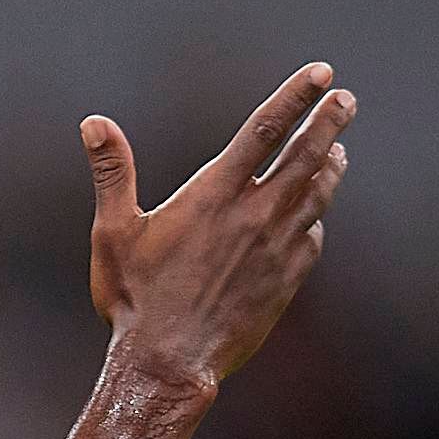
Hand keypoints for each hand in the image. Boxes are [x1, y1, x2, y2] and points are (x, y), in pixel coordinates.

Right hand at [81, 61, 358, 395]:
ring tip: (336, 148)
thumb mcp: (113, 233)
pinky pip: (311, 238)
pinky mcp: (286, 280)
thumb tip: (94, 123)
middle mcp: (254, 215)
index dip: (296, 97)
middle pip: (306, 153)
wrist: (168, 364)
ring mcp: (276, 247)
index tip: (321, 74)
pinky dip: (314, 218)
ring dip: (330, 165)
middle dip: (329, 120)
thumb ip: (113, 173)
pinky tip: (312, 214)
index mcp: (214, 195)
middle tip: (345, 99)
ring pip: (317, 193)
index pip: (265, 130)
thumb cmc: (134, 299)